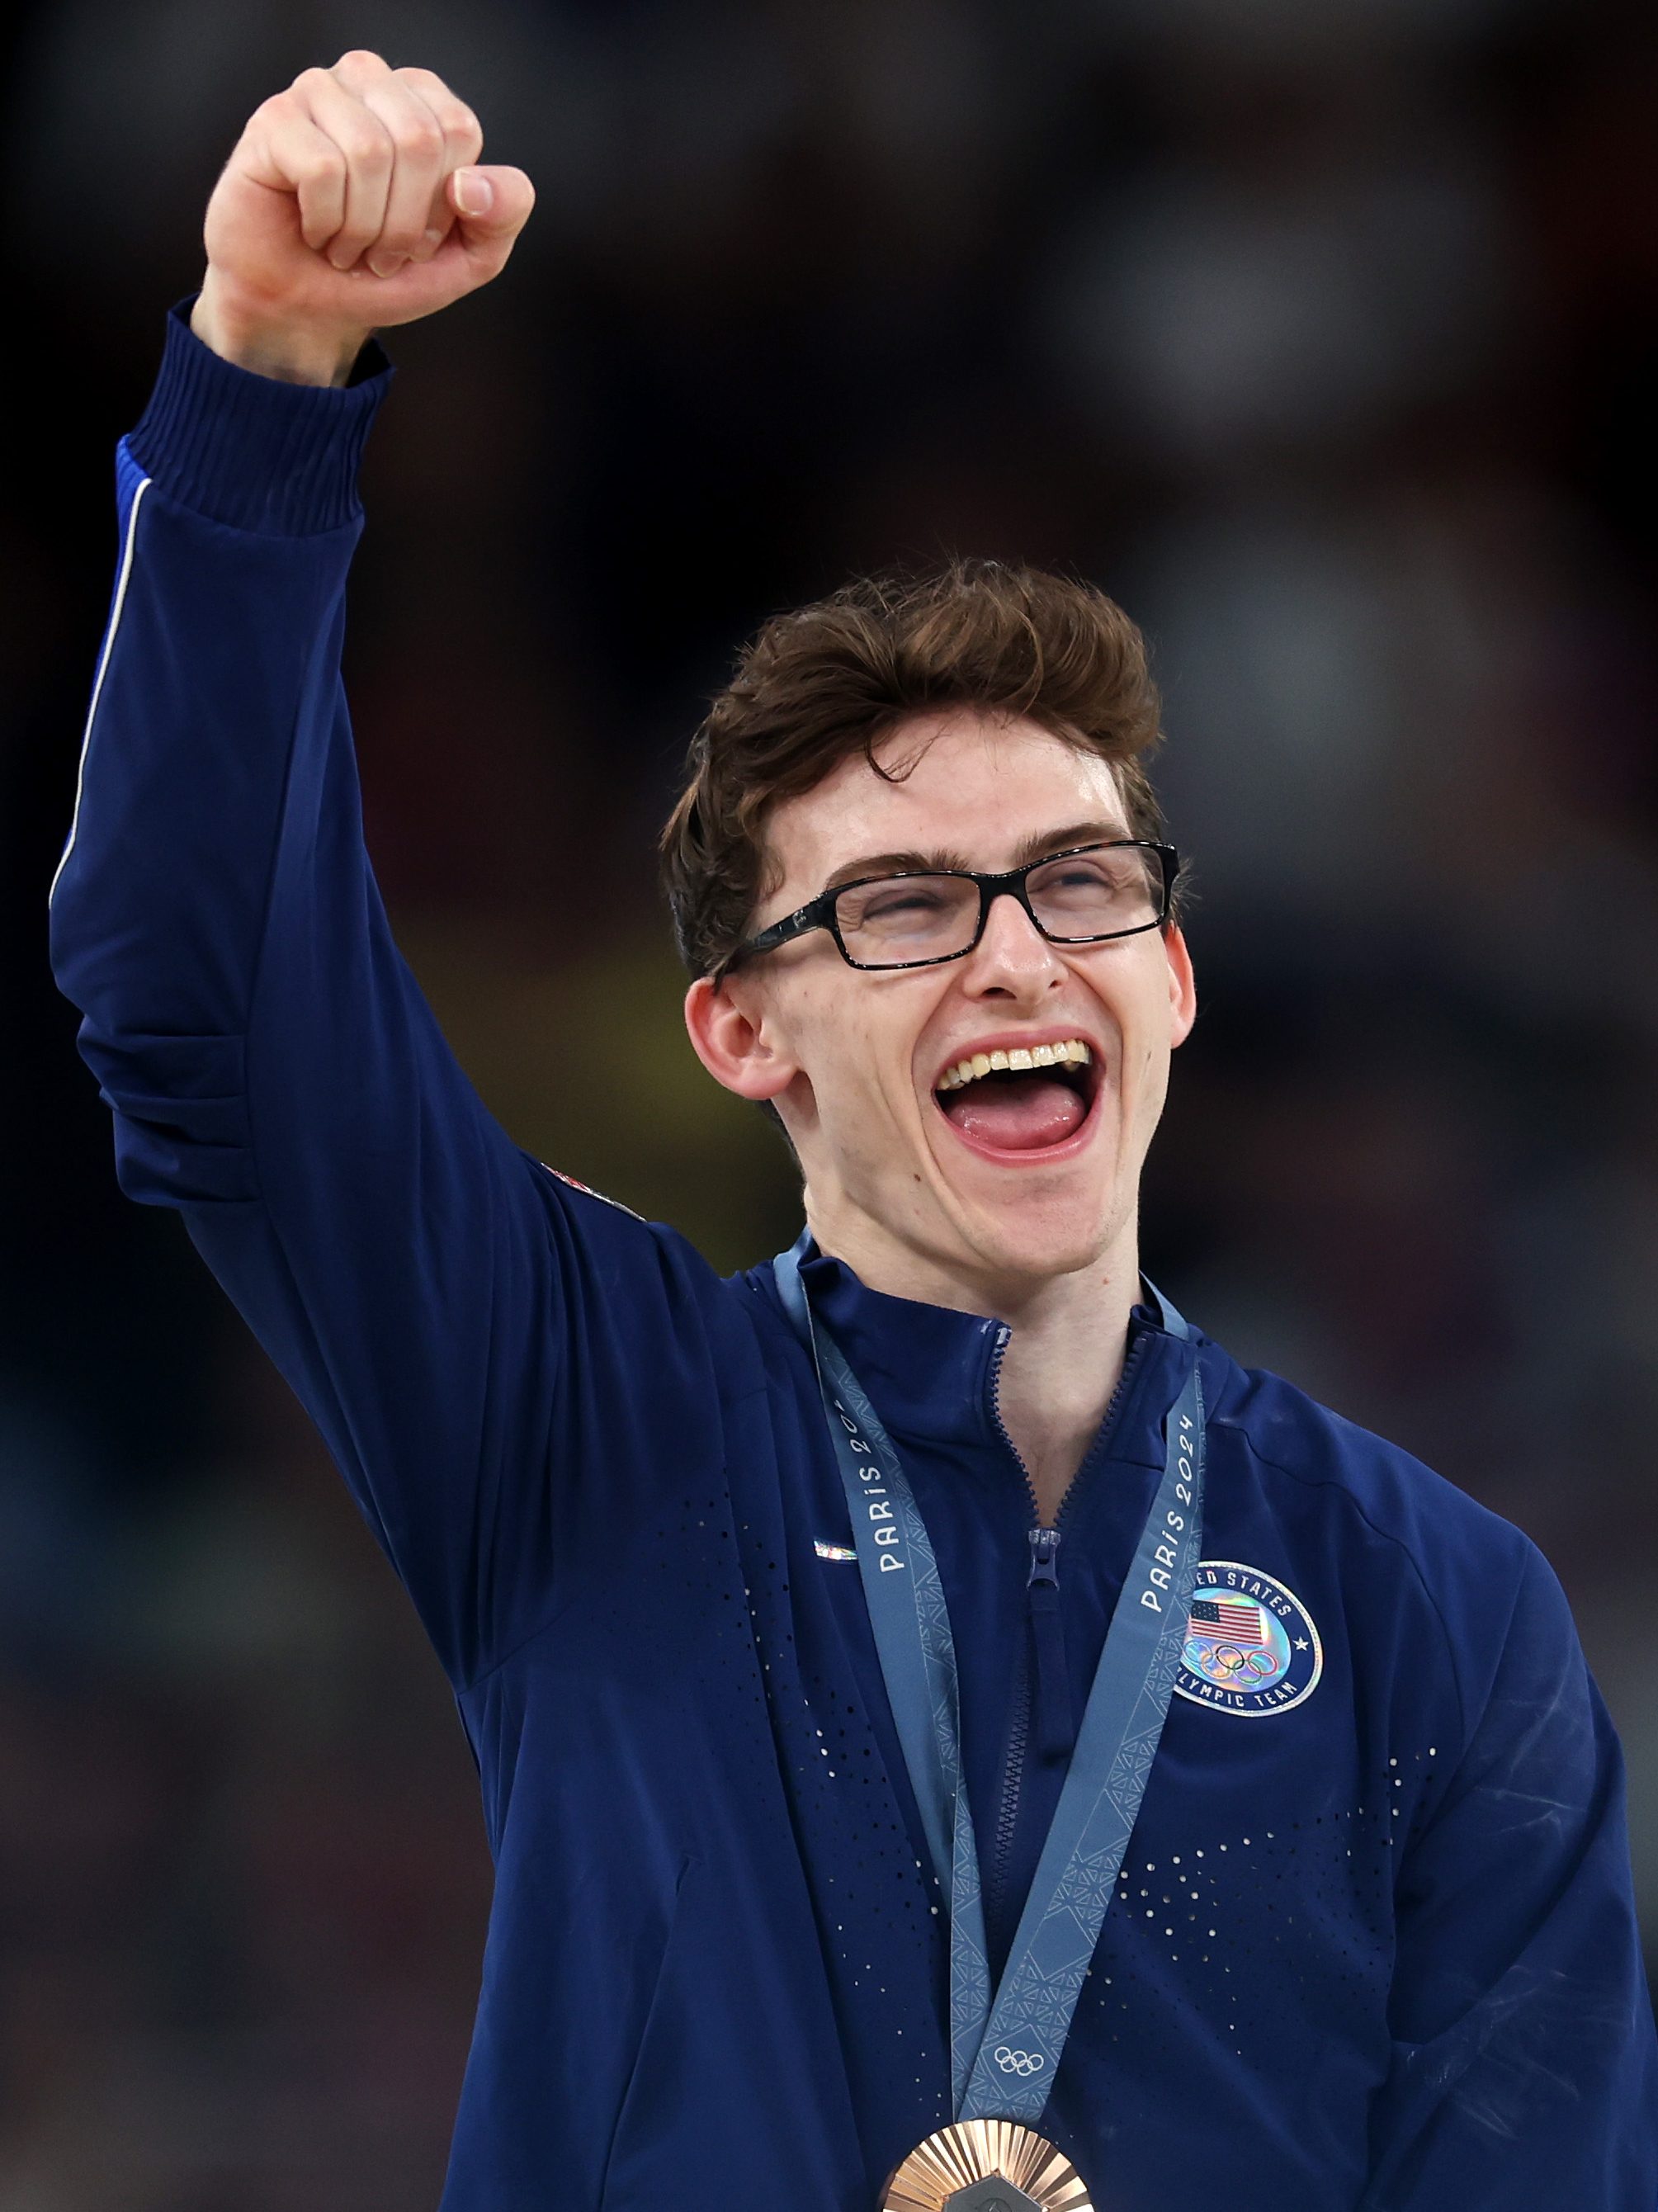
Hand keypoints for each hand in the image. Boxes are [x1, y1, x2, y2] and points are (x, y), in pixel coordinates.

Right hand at [191, 51, 534, 386]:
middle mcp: (370, 80)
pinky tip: (316, 231)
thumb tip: (474, 184)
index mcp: (422, 99)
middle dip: (405, 220)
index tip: (421, 236)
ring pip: (368, 152)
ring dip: (363, 228)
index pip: (459, 131)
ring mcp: (318, 92)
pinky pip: (321, 169)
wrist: (308, 305)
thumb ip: (501, 216)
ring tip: (348, 245)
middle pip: (418, 139)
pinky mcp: (274, 121)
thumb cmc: (382, 271)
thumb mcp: (467, 257)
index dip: (445, 205)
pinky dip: (325, 222)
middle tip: (382, 249)